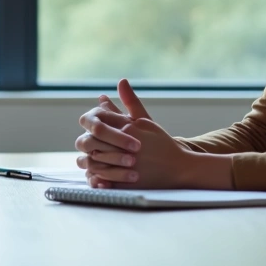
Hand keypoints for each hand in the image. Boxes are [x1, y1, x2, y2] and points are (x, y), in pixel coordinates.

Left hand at [77, 79, 231, 189]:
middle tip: (88, 143)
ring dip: (87, 160)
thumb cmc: (161, 143)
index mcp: (128, 129)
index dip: (93, 123)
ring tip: (89, 159)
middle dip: (87, 141)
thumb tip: (119, 82)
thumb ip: (130, 103)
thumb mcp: (145, 121)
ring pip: (92, 162)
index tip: (94, 127)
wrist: (178, 168)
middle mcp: (125, 146)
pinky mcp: (125, 183)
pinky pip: (101, 180)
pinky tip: (95, 175)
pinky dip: (95, 178)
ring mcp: (124, 166)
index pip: (99, 121)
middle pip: (91, 141)